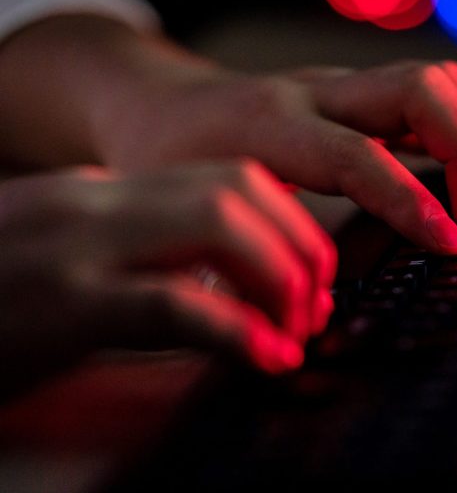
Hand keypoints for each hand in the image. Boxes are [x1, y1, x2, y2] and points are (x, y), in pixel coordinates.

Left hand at [0, 16, 456, 252]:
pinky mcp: (364, 94)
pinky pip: (437, 97)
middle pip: (418, 88)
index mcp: (269, 130)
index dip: (411, 202)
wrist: (159, 105)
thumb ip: (238, 271)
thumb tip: (293, 329)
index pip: (356, 156)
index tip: (455, 245)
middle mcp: (315, 93)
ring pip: (438, 82)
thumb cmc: (168, 167)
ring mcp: (345, 86)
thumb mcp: (185, 218)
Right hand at [0, 159, 335, 395]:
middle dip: (297, 241)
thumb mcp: (63, 274)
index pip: (221, 181)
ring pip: (216, 223)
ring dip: (277, 275)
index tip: (310, 274)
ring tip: (296, 328)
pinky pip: (173, 303)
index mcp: (96, 196)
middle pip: (233, 188)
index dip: (284, 224)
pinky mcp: (59, 304)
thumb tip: (215, 302)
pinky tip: (265, 358)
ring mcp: (72, 246)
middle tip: (315, 301)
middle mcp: (90, 203)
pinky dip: (235, 331)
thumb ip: (135, 271)